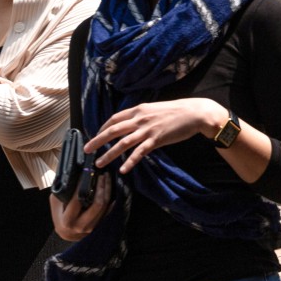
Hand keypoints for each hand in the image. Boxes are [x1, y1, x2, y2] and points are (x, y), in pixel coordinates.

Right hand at [49, 173, 112, 240]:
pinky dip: (111, 199)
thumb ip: (63, 190)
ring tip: (106, 177)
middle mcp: (80, 226)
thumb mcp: (56, 202)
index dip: (82, 185)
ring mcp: (91, 228)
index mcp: (67, 221)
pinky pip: (108, 211)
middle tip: (101, 174)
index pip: (78, 200)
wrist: (65, 232)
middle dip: (101, 186)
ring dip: (107, 190)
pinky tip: (112, 189)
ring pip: (104, 207)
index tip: (86, 172)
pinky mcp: (98, 227)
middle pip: (97, 204)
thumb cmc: (59, 213)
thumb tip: (75, 173)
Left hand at [84, 98, 223, 173]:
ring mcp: (147, 129)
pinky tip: (123, 170)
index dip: (102, 128)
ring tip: (99, 163)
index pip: (114, 118)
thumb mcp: (154, 109)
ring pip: (123, 143)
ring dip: (109, 154)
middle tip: (87, 150)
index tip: (96, 136)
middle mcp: (140, 118)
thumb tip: (131, 124)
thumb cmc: (175, 112)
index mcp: (138, 110)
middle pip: (113, 130)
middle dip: (98, 140)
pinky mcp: (157, 139)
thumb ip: (141, 116)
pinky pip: (140, 152)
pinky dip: (130, 161)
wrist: (193, 113)